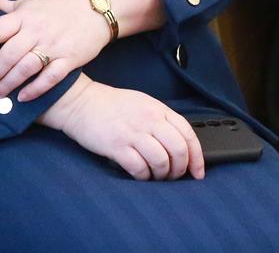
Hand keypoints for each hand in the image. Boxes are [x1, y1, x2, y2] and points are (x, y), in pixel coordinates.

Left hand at [0, 0, 109, 102]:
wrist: (95, 11)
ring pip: (27, 67)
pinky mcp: (70, 59)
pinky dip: (35, 88)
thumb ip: (2, 6)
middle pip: (9, 53)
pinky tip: (22, 97)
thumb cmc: (55, 8)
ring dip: (9, 83)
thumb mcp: (27, 3)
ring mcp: (54, 45)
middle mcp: (37, 30)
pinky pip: (51, 77)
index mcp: (24, 15)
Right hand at [39, 75, 204, 180]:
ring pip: (161, 161)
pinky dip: (143, 177)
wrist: (80, 102)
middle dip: (180, 169)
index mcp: (158, 109)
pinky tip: (140, 175)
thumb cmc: (110, 105)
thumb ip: (161, 120)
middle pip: (178, 150)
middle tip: (174, 176)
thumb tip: (179, 145)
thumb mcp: (142, 104)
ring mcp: (133, 133)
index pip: (188, 134)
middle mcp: (148, 120)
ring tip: (155, 176)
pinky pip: (139, 168)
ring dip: (161, 175)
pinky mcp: (117, 146)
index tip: (197, 171)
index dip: (197, 156)